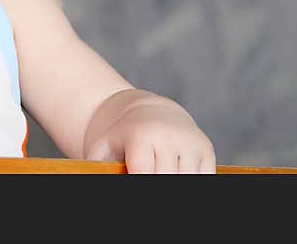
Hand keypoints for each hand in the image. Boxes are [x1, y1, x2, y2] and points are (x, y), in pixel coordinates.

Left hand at [84, 91, 215, 173]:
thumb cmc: (122, 137)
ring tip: (156, 170)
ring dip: (173, 182)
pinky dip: (189, 180)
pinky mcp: (206, 150)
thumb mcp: (103, 147)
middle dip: (155, 184)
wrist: (150, 112)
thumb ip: (96, 164)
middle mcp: (170, 136)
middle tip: (143, 174)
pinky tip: (174, 172)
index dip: (138, 183)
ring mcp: (191, 142)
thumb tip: (90, 174)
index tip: (132, 180)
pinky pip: (202, 179)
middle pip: (165, 179)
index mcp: (142, 135)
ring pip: (186, 180)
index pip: (143, 174)